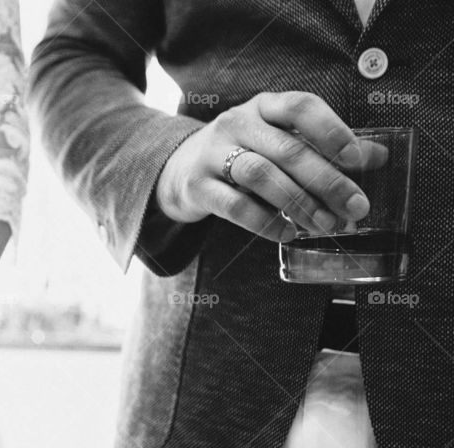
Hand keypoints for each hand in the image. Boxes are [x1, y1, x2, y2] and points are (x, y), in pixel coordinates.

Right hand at [156, 91, 388, 240]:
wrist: (178, 170)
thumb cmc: (241, 154)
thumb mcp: (278, 141)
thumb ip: (322, 148)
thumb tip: (377, 157)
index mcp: (262, 107)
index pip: (300, 106)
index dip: (331, 130)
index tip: (358, 159)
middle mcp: (235, 124)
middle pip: (286, 149)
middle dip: (326, 181)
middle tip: (355, 208)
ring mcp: (212, 154)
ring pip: (260, 175)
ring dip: (298, 203)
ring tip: (324, 225)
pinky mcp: (197, 187)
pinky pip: (234, 206)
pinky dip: (265, 222)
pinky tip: (287, 233)